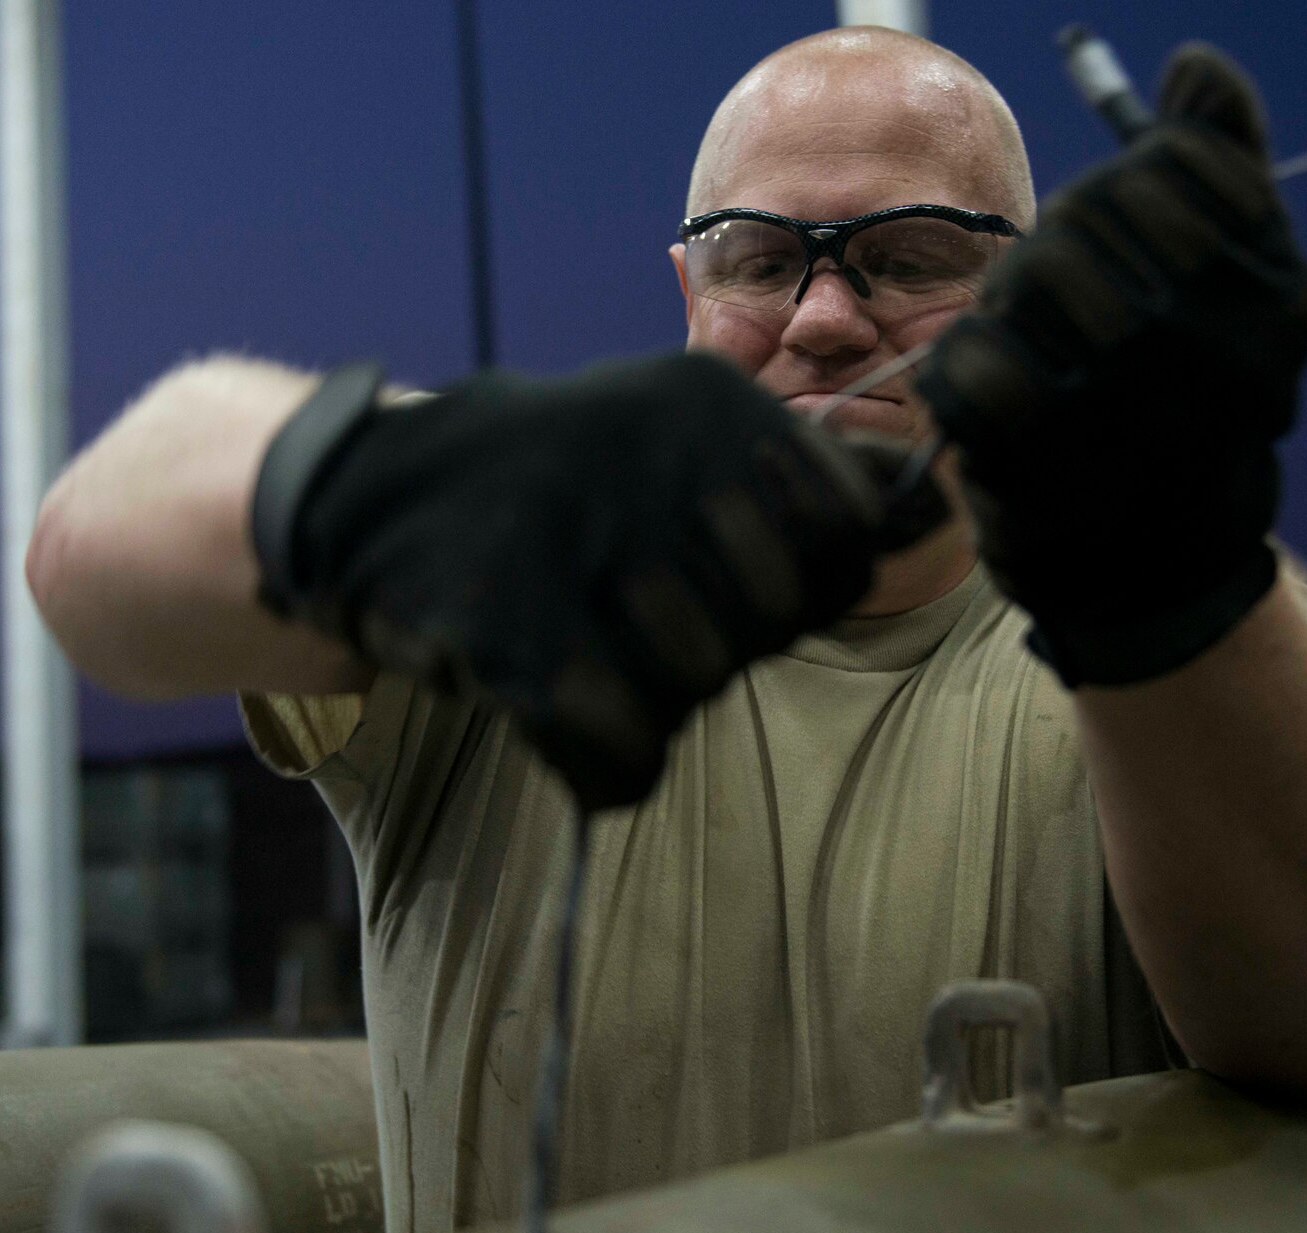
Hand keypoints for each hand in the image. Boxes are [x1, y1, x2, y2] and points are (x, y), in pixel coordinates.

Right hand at [254, 351, 948, 809]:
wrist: (372, 498)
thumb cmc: (562, 489)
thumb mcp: (681, 444)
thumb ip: (806, 477)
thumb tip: (934, 504)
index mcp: (709, 401)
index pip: (845, 539)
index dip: (796, 588)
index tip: (726, 578)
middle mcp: (650, 450)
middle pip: (769, 621)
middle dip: (715, 643)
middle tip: (635, 614)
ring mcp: (575, 531)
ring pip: (695, 684)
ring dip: (647, 698)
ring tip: (586, 650)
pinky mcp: (504, 618)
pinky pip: (618, 742)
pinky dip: (602, 758)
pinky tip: (558, 711)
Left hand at [915, 44, 1306, 686]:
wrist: (1158, 568)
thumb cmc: (1183, 403)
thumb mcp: (1229, 288)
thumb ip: (1218, 169)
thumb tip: (1194, 67)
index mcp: (1275, 303)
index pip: (1168, 165)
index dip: (1123, 188)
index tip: (1126, 244)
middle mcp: (1216, 360)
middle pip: (1087, 212)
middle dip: (1058, 242)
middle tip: (1055, 300)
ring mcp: (1130, 422)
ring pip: (1029, 276)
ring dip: (1008, 300)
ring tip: (1026, 344)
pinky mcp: (1042, 477)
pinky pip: (973, 367)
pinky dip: (964, 366)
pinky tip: (985, 392)